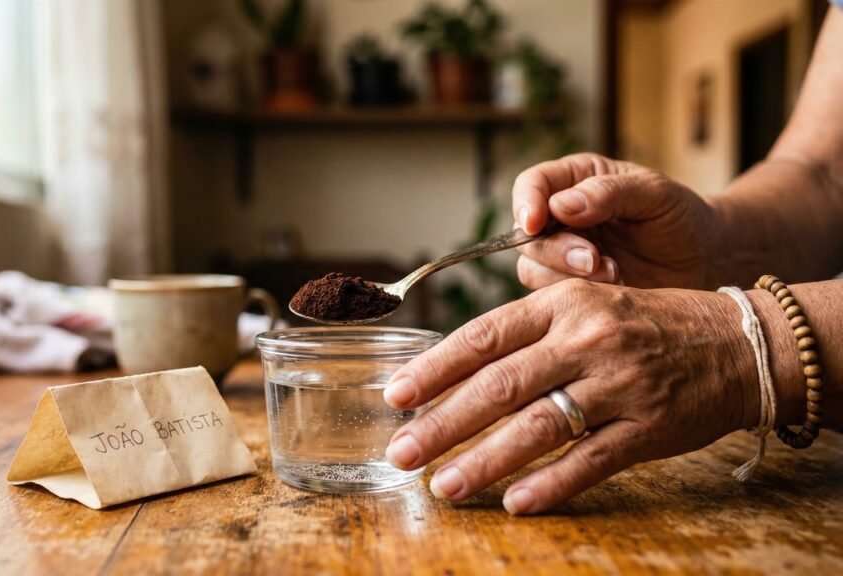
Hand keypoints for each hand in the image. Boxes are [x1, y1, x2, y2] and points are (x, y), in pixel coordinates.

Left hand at [382, 279, 758, 513]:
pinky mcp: (649, 427)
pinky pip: (590, 461)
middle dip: (443, 424)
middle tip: (402, 452)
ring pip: (537, 427)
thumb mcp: (585, 305)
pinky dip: (550, 485)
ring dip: (484, 462)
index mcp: (562, 305)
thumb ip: (526, 334)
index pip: (483, 336)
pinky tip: (515, 503)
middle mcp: (586, 339)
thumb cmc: (645, 324)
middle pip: (499, 385)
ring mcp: (619, 385)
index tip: (395, 395)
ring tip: (444, 486)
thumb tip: (456, 372)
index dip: (434, 367)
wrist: (737, 342)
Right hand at [512, 153, 719, 289]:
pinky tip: (612, 286)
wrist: (703, 262)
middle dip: (555, 249)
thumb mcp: (654, 194)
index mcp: (575, 180)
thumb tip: (560, 205)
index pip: (531, 185)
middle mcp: (561, 216)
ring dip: (567, 275)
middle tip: (593, 260)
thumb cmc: (681, 218)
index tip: (536, 223)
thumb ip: (609, 192)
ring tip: (614, 273)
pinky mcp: (571, 286)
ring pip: (532, 267)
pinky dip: (576, 294)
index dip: (526, 203)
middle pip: (525, 233)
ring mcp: (563, 253)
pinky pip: (550, 294)